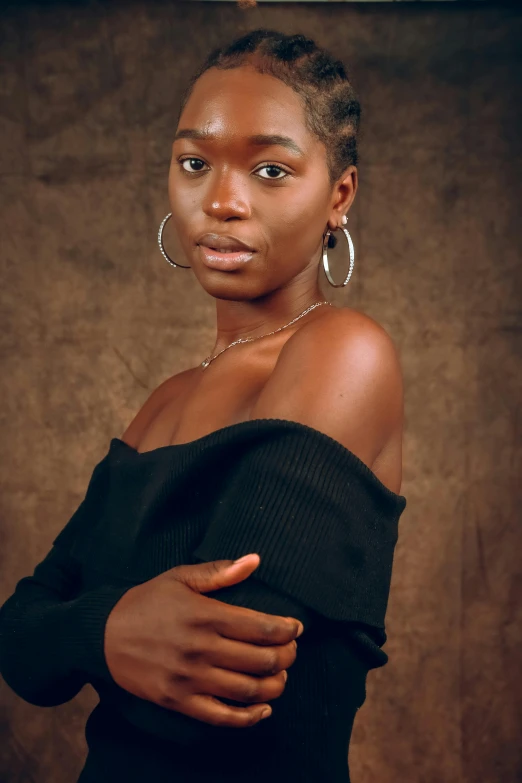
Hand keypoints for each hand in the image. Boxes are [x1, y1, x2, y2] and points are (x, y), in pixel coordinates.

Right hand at [104, 554, 302, 727]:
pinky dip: (248, 717)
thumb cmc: (146, 602)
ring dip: (274, 685)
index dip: (287, 630)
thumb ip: (220, 572)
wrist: (102, 634)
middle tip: (292, 651)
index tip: (296, 628)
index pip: (261, 627)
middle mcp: (201, 648)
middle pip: (260, 659)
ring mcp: (190, 679)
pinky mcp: (179, 701)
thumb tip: (255, 560)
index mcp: (205, 615)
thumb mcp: (180, 578)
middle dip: (286, 656)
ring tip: (281, 676)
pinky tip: (263, 709)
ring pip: (247, 690)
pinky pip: (221, 716)